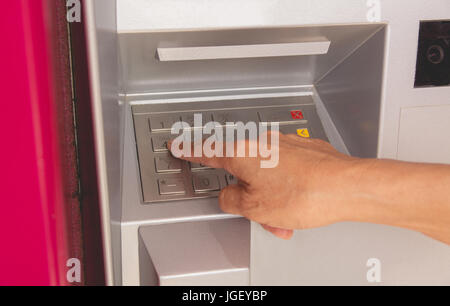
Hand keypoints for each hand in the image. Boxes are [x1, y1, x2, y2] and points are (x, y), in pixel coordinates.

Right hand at [168, 133, 362, 239]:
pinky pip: (286, 173)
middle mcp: (262, 143)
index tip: (179, 146)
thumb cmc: (306, 194)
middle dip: (250, 196)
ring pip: (266, 176)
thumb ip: (231, 200)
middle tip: (261, 214)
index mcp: (243, 153)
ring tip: (286, 217)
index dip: (190, 151)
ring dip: (271, 198)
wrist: (346, 187)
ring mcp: (285, 144)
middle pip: (243, 172)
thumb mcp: (254, 208)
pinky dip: (287, 190)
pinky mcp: (304, 150)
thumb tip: (229, 196)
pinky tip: (299, 204)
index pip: (207, 151)